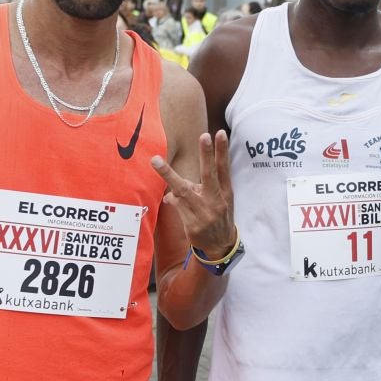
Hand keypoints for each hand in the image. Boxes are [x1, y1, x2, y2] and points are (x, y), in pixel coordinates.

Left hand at [153, 130, 235, 254]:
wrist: (220, 246)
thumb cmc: (218, 216)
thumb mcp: (219, 201)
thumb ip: (202, 188)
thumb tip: (179, 184)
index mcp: (226, 192)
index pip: (224, 168)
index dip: (222, 151)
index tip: (219, 133)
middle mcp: (217, 201)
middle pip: (209, 175)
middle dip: (206, 154)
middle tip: (203, 135)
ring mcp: (205, 213)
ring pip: (182, 190)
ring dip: (167, 174)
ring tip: (155, 160)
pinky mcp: (193, 224)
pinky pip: (176, 205)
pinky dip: (172, 199)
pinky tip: (169, 198)